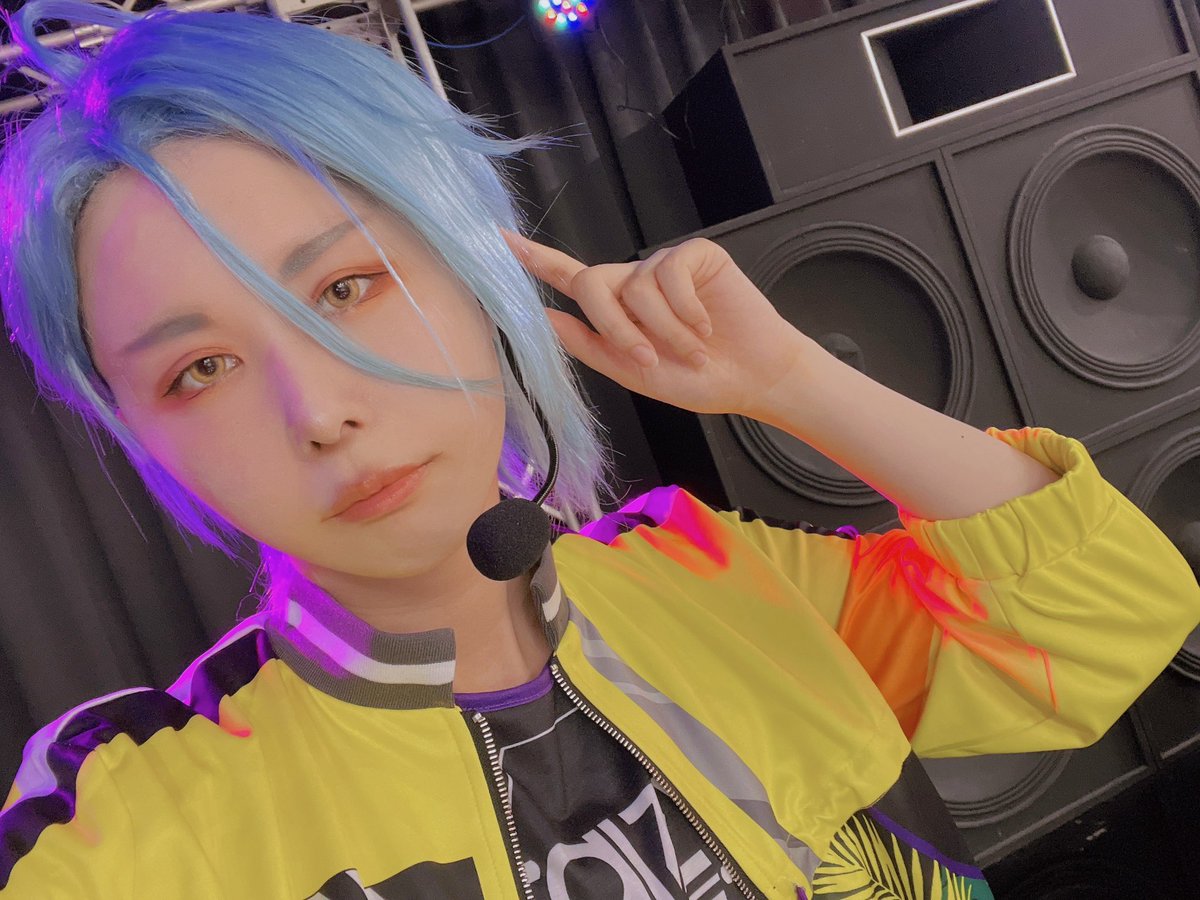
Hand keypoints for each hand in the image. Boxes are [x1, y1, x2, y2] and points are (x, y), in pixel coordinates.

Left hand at [503, 230, 808, 417]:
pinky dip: (688, 310)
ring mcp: (664, 265)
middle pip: (592, 283)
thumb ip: (589, 345)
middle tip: (649, 359)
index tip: (497, 238)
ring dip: (664, 330)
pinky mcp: (696, 255)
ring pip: (636, 287)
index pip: (568, 277)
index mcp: (615, 309)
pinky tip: (708, 325)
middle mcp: (634, 280)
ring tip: (694, 348)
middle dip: (616, 327)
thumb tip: (543, 317)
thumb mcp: (634, 372)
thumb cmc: (698, 378)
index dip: (534, 259)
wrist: (753, 378)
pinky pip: (672, 275)